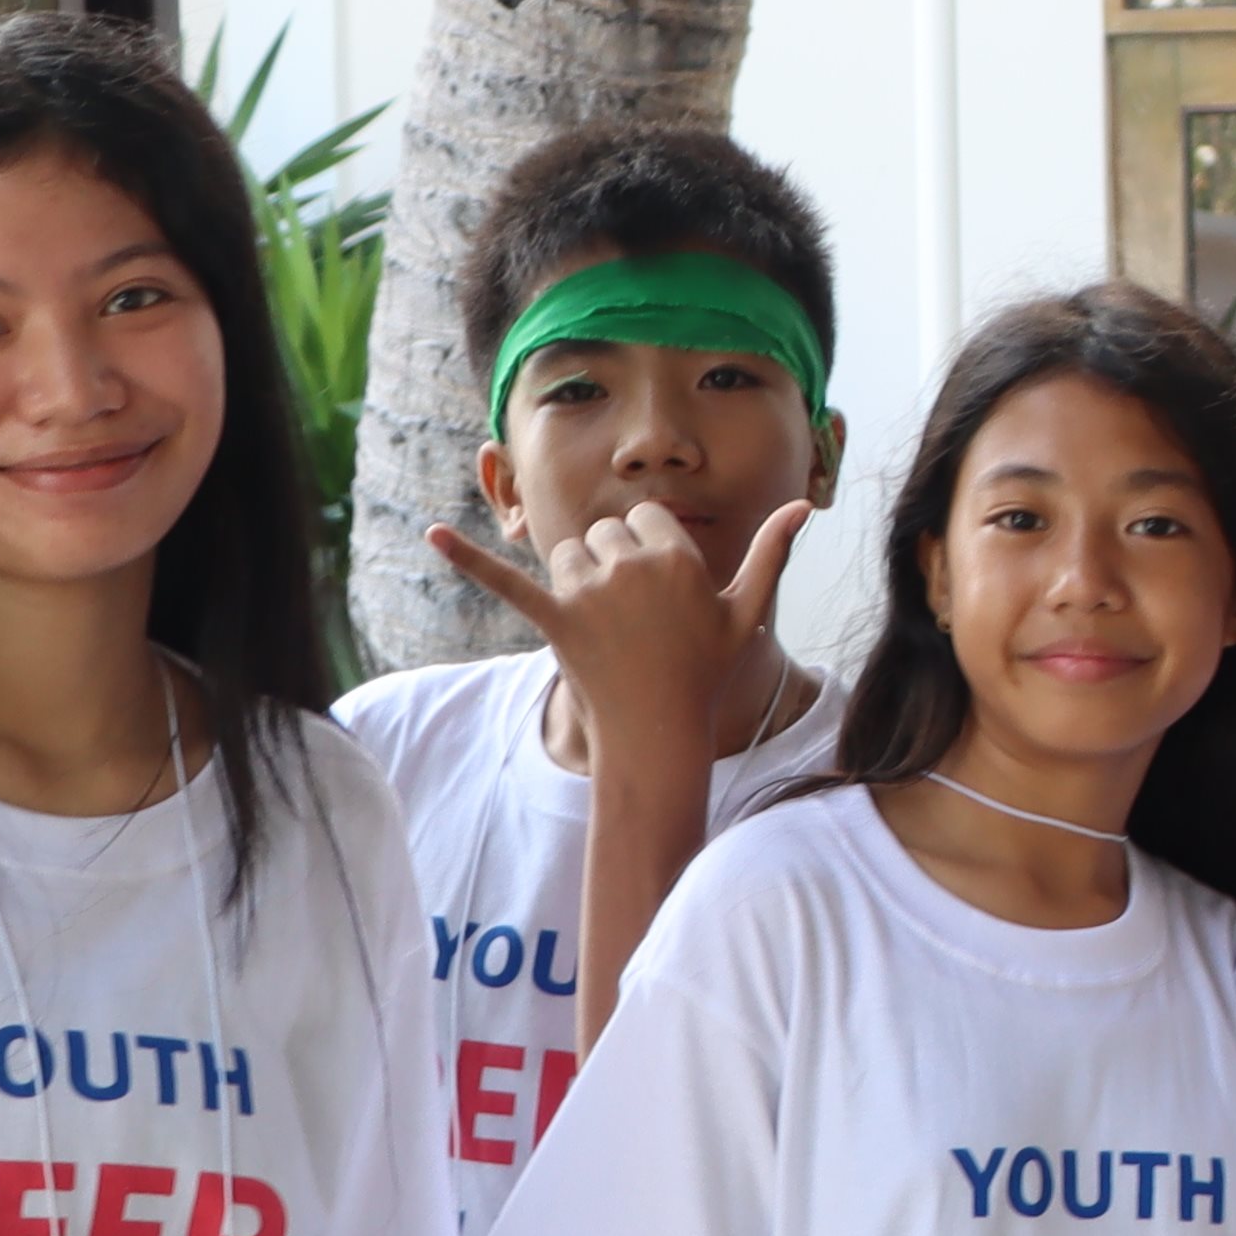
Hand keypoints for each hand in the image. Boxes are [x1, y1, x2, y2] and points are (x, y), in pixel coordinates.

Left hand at [432, 492, 815, 753]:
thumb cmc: (705, 669)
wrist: (658, 730)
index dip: (651, 553)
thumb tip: (804, 505)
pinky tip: (431, 535)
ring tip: (603, 624)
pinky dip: (465, 557)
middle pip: (605, 533)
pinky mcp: (553, 619)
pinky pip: (505, 581)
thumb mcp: (744, 610)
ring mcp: (589, 593)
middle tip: (633, 617)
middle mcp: (632, 566)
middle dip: (613, 564)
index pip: (646, 520)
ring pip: (568, 554)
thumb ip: (772, 552)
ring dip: (578, 579)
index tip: (661, 594)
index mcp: (677, 556)